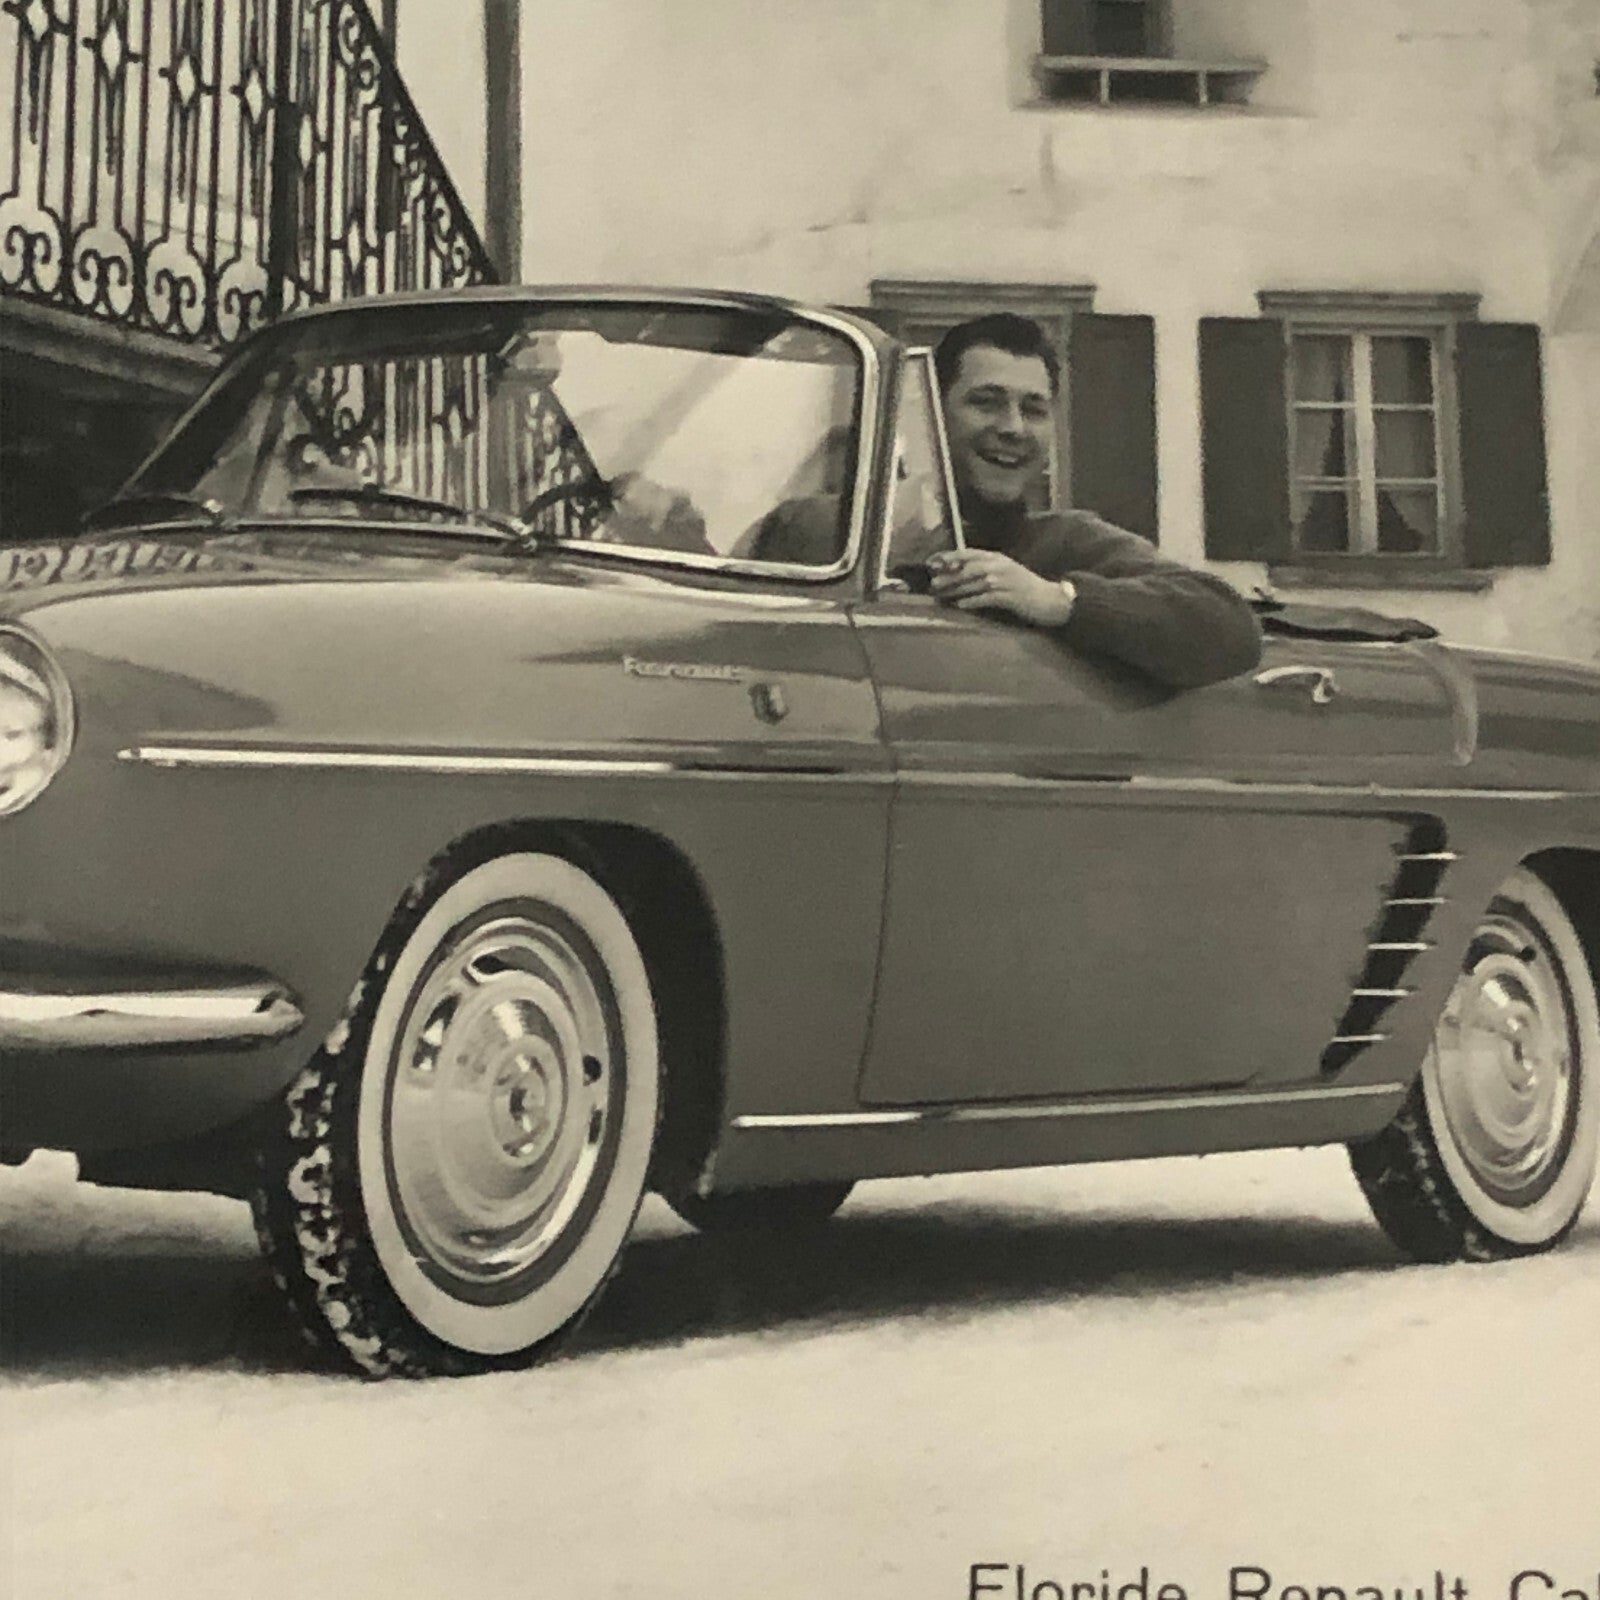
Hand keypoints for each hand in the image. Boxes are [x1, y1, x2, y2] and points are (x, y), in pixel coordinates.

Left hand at [926, 549, 1073, 626]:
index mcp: (998, 558)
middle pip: (970, 567)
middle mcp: (1001, 566)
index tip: (932, 562)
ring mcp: (1006, 581)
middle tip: (933, 583)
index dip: (949, 557)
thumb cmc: (1025, 588)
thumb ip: (984, 571)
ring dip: (957, 589)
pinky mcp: (1011, 597)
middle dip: (950, 574)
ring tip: (941, 595)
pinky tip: (961, 606)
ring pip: (976, 583)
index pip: (969, 553)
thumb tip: (957, 574)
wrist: (1050, 600)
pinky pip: (988, 598)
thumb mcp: (1005, 573)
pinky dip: (973, 601)